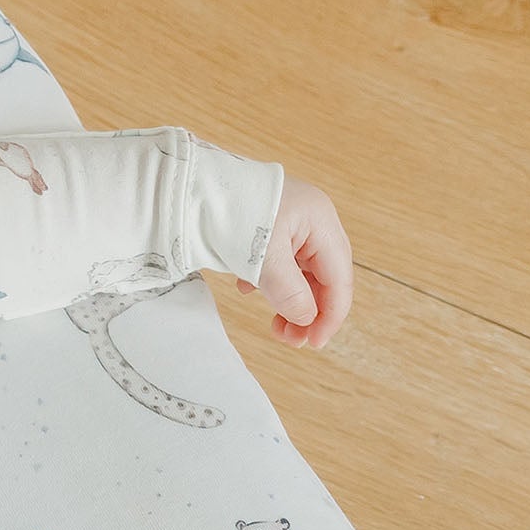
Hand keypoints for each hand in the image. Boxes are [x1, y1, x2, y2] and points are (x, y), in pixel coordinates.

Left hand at [237, 174, 350, 349]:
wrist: (190, 186)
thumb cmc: (231, 211)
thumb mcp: (262, 258)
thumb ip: (289, 292)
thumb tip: (306, 319)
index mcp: (320, 222)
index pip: (339, 278)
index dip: (330, 315)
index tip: (313, 343)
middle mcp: (312, 222)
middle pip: (325, 277)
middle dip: (310, 312)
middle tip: (291, 341)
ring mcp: (291, 225)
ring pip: (302, 274)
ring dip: (290, 303)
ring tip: (274, 327)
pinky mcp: (269, 230)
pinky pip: (279, 265)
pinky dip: (270, 285)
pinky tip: (248, 290)